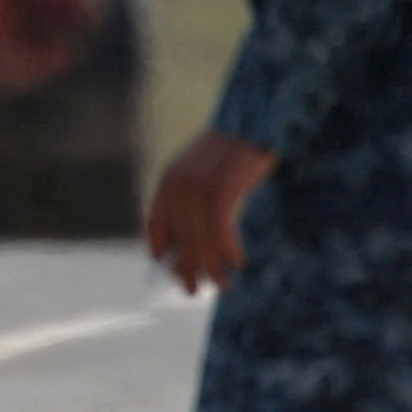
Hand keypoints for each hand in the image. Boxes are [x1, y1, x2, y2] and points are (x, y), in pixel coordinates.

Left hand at [145, 128, 278, 294]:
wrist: (255, 121)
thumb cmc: (234, 152)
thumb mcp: (203, 173)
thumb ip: (193, 202)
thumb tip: (192, 244)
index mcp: (168, 181)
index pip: (155, 226)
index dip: (162, 254)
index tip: (172, 273)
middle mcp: (178, 185)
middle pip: (179, 239)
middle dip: (187, 269)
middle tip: (195, 290)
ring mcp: (199, 187)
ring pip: (201, 241)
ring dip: (212, 268)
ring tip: (223, 285)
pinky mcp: (222, 189)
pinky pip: (221, 231)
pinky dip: (229, 251)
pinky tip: (239, 262)